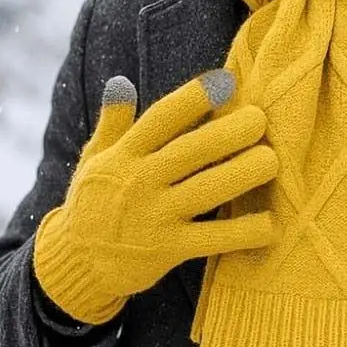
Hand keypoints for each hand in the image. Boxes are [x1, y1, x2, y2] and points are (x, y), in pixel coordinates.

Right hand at [33, 70, 277, 323]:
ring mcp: (154, 218)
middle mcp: (140, 182)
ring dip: (242, 174)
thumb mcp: (95, 159)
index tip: (226, 81)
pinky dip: (241, 233)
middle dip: (228, 134)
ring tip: (271, 160)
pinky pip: (210, 240)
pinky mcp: (166, 251)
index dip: (193, 98)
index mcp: (124, 155)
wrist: (75, 265)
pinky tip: (269, 225)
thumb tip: (120, 81)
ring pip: (206, 191)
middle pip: (191, 152)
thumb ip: (113, 122)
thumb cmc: (93, 201)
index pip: (160, 119)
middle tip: (261, 119)